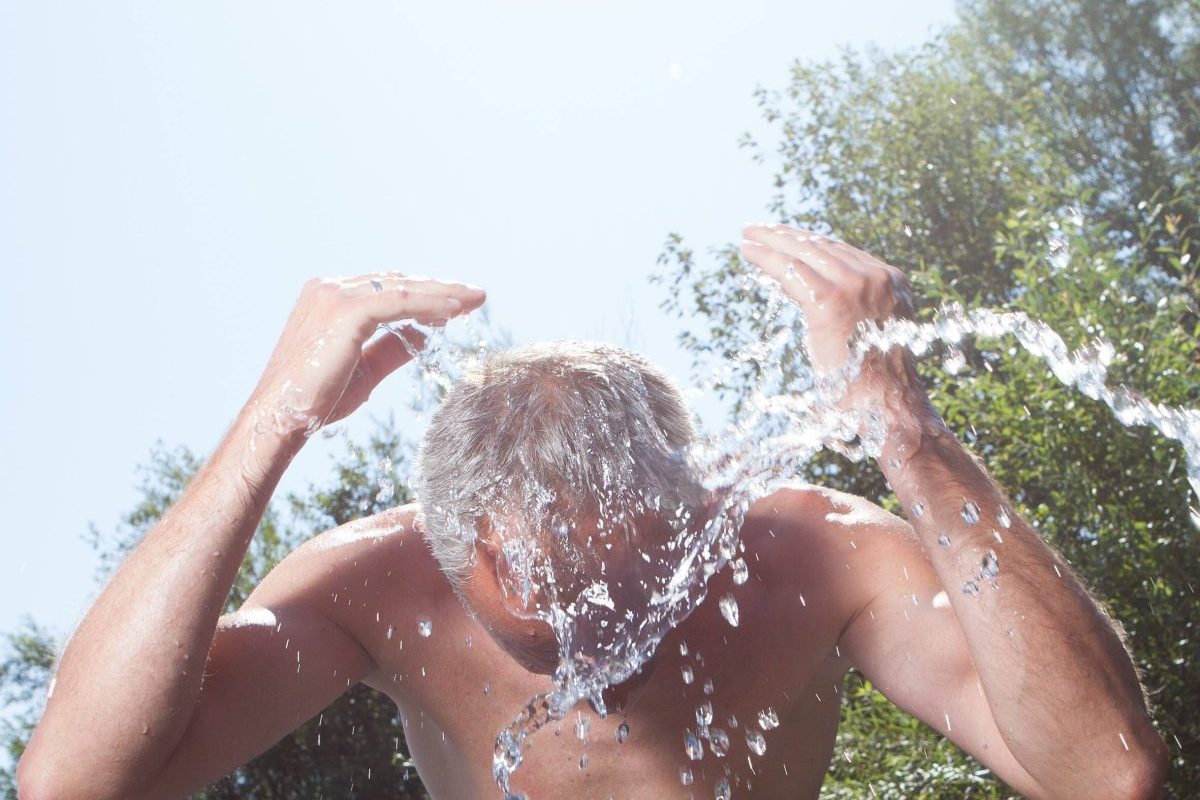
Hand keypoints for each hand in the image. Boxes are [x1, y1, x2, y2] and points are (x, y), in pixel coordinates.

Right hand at [248, 273, 485, 438]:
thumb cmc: (316, 400)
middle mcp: (328, 289)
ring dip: (442, 293)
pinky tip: (457, 310)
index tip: (457, 304)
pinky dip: (431, 304)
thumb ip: (394, 347)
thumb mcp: (366, 368)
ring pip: (401, 288)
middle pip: (397, 282)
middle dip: (439, 288)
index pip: (385, 287)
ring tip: (476, 299)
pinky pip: (399, 302)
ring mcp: (333, 296)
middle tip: (476, 296)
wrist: (281, 419)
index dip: (424, 294)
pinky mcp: (344, 312)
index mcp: (328, 298)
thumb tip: (428, 334)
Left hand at [740, 224, 917, 409]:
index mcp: (892, 283)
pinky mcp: (830, 300)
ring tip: (748, 234)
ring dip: (772, 240)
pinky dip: (766, 257)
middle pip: (823, 246)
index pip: (842, 252)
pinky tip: (749, 251)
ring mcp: (856, 286)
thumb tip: (824, 304)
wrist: (888, 404)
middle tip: (759, 228)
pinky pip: (791, 270)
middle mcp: (878, 277)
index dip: (810, 242)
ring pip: (805, 252)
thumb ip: (857, 312)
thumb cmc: (877, 384)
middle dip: (788, 235)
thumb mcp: (873, 335)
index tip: (786, 238)